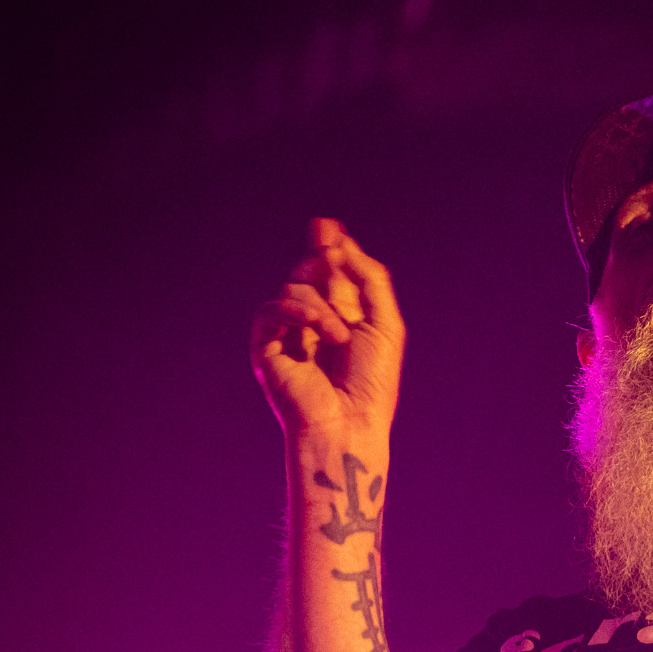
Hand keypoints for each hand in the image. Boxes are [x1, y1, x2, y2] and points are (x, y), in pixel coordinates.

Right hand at [250, 217, 405, 446]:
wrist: (349, 425)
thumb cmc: (372, 384)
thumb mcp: (384, 323)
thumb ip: (369, 280)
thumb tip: (343, 243)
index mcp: (345, 316)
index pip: (332, 271)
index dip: (329, 246)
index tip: (328, 226)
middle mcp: (316, 323)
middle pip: (310, 271)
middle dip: (320, 257)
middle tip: (329, 252)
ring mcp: (290, 335)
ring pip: (295, 288)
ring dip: (321, 307)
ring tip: (339, 338)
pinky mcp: (268, 349)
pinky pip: (271, 310)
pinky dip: (294, 311)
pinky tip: (316, 328)